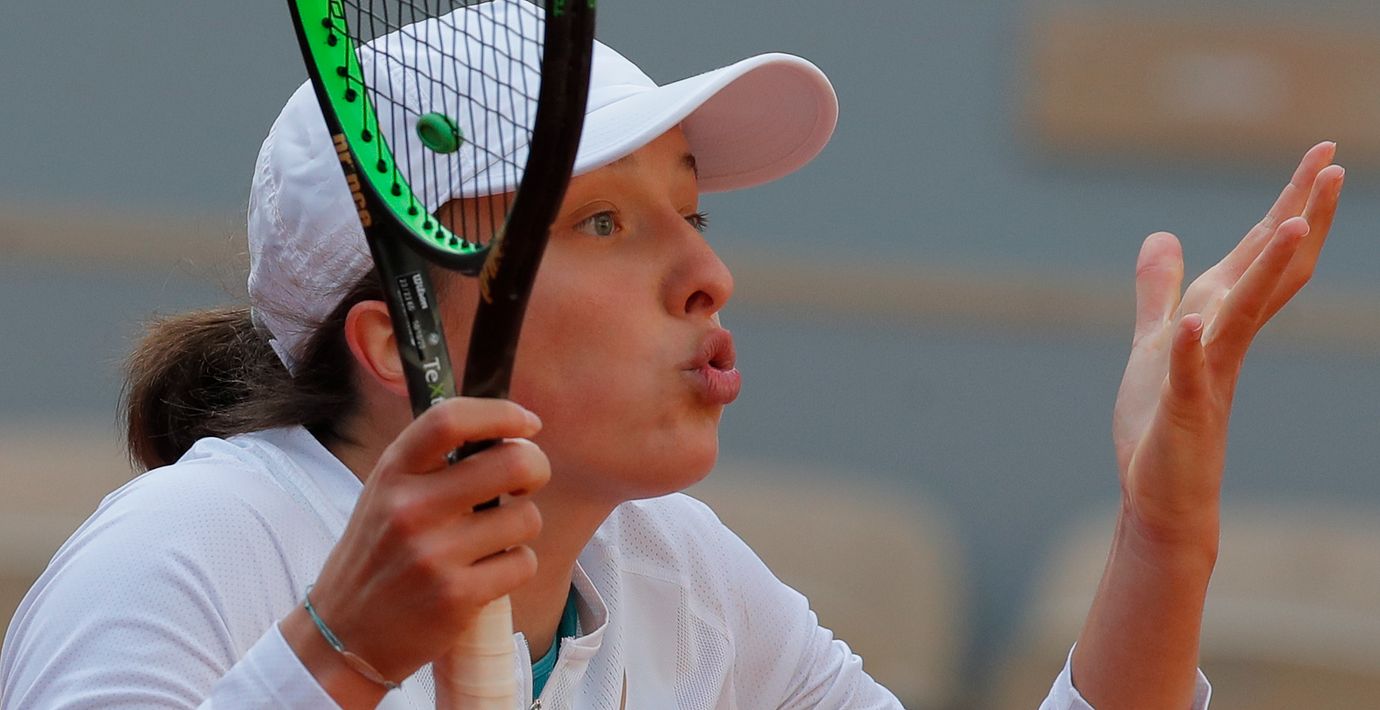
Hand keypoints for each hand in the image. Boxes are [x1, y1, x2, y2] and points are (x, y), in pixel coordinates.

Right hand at [282, 398, 548, 702]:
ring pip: (526, 517)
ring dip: (521, 527)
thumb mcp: (386, 493)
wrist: (342, 635)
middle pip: (512, 464)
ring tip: (492, 539)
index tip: (527, 423)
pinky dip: (515, 566)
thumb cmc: (378, 556)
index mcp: (393, 473)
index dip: (501, 413)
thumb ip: (433, 462)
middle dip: (536, 468)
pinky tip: (486, 572)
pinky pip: (522, 562)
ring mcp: (434, 554)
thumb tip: (503, 431)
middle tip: (527, 482)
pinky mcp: (457, 596)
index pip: (451, 419)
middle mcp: (411, 508)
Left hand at [1112, 141, 1344, 550]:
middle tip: (1332, 164)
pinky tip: (1194, 325)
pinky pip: (1191, 378)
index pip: (1260, 257)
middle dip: (1297, 218)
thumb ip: (1158, 292)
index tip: (1320, 155)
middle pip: (1267, 274)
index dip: (1288, 206)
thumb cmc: (1159, 423)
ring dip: (1264, 272)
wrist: (1161, 497)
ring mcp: (1208, 377)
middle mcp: (1222, 342)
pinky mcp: (1184, 415)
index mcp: (1217, 322)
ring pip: (1242, 317)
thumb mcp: (1152, 342)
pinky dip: (1192, 351)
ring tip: (1292, 223)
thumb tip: (1162, 236)